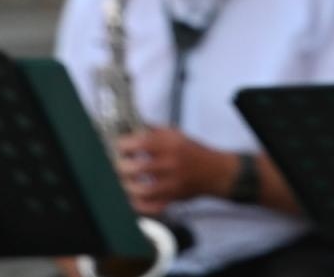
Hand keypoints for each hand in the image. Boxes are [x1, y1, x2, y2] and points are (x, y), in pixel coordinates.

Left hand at [113, 127, 232, 214]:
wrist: (215, 172)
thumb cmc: (192, 151)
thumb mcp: (175, 134)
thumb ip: (153, 131)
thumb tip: (130, 127)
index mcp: (169, 144)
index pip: (139, 143)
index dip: (123, 145)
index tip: (118, 146)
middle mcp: (169, 163)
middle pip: (135, 168)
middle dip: (121, 167)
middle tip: (118, 165)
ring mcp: (171, 184)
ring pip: (141, 191)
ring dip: (127, 187)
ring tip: (124, 182)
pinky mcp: (173, 199)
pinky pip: (151, 207)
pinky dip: (140, 205)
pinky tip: (135, 198)